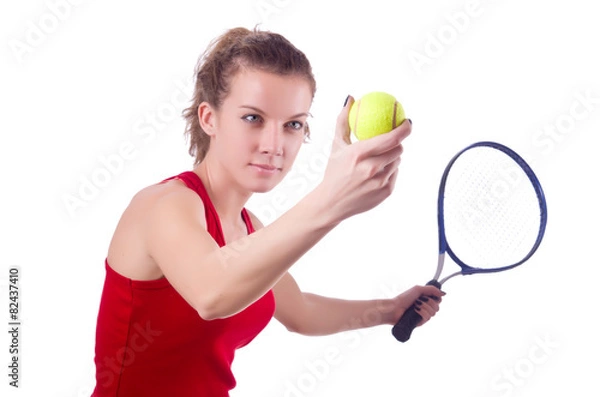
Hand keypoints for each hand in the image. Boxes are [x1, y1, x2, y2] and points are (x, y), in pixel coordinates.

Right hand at [316, 95, 411, 223]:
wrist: (331, 203)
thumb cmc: (334, 171)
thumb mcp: (336, 145)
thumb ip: (343, 121)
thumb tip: (350, 98)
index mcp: (359, 154)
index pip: (391, 137)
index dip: (404, 128)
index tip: (407, 122)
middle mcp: (371, 168)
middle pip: (398, 149)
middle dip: (398, 143)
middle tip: (393, 139)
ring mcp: (380, 182)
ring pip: (397, 161)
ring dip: (393, 157)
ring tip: (382, 156)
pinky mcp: (385, 192)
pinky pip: (395, 174)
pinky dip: (389, 170)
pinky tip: (379, 171)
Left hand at [385, 285, 444, 326]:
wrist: (394, 308)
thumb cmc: (404, 298)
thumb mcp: (418, 289)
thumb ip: (432, 289)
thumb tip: (444, 293)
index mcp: (425, 300)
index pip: (438, 301)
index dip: (436, 299)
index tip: (430, 296)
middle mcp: (425, 308)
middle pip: (437, 307)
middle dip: (430, 302)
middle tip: (420, 300)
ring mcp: (422, 316)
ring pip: (433, 313)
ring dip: (425, 307)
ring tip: (416, 305)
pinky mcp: (420, 322)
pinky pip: (427, 318)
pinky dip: (422, 313)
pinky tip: (415, 310)